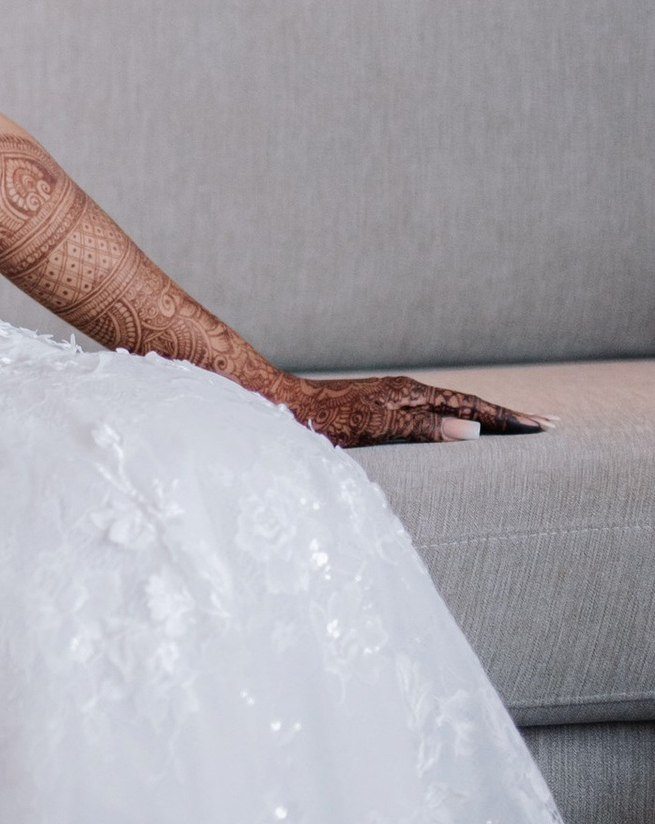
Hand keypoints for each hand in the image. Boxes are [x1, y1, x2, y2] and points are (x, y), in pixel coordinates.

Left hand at [266, 373, 548, 449]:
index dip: (507, 419)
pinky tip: (455, 430)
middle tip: (545, 423)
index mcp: (410, 395)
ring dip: (483, 418)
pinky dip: (455, 421)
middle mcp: (406, 393)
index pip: (472, 408)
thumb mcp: (375, 426)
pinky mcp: (378, 409)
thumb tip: (473, 431)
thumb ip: (423, 428)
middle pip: (467, 405)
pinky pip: (430, 415)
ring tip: (512, 426)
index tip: (543, 425)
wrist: (278, 405)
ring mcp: (393, 399)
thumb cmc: (322, 420)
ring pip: (449, 409)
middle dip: (505, 416)